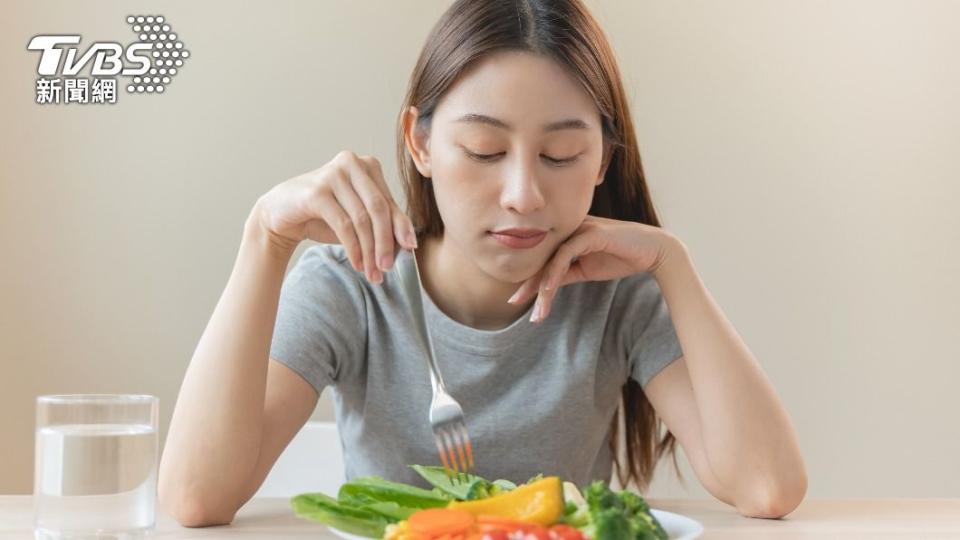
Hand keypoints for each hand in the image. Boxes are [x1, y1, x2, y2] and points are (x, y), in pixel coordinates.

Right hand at [249, 150, 417, 282]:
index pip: (389, 202)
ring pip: (362, 219)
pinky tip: (357, 263)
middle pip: (379, 209)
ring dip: (369, 251)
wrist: (280, 214)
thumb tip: (408, 244)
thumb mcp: (358, 217)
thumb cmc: (324, 215)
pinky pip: (344, 225)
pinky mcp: (317, 192)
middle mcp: (352, 164)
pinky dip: (353, 248)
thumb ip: (382, 223)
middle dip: (386, 242)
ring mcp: (333, 175)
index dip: (401, 228)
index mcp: (367, 166)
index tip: (410, 250)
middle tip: (388, 268)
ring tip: (372, 272)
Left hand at [507, 215, 678, 321]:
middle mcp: (569, 229)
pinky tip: (549, 291)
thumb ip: (565, 273)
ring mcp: (579, 229)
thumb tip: (545, 287)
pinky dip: (555, 273)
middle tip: (514, 302)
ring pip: (551, 258)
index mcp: (566, 235)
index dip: (529, 278)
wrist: (653, 251)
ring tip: (538, 309)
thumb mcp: (585, 270)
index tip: (517, 299)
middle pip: (542, 257)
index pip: (542, 258)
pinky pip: (565, 254)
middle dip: (528, 283)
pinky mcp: (590, 233)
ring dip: (542, 285)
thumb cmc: (621, 257)